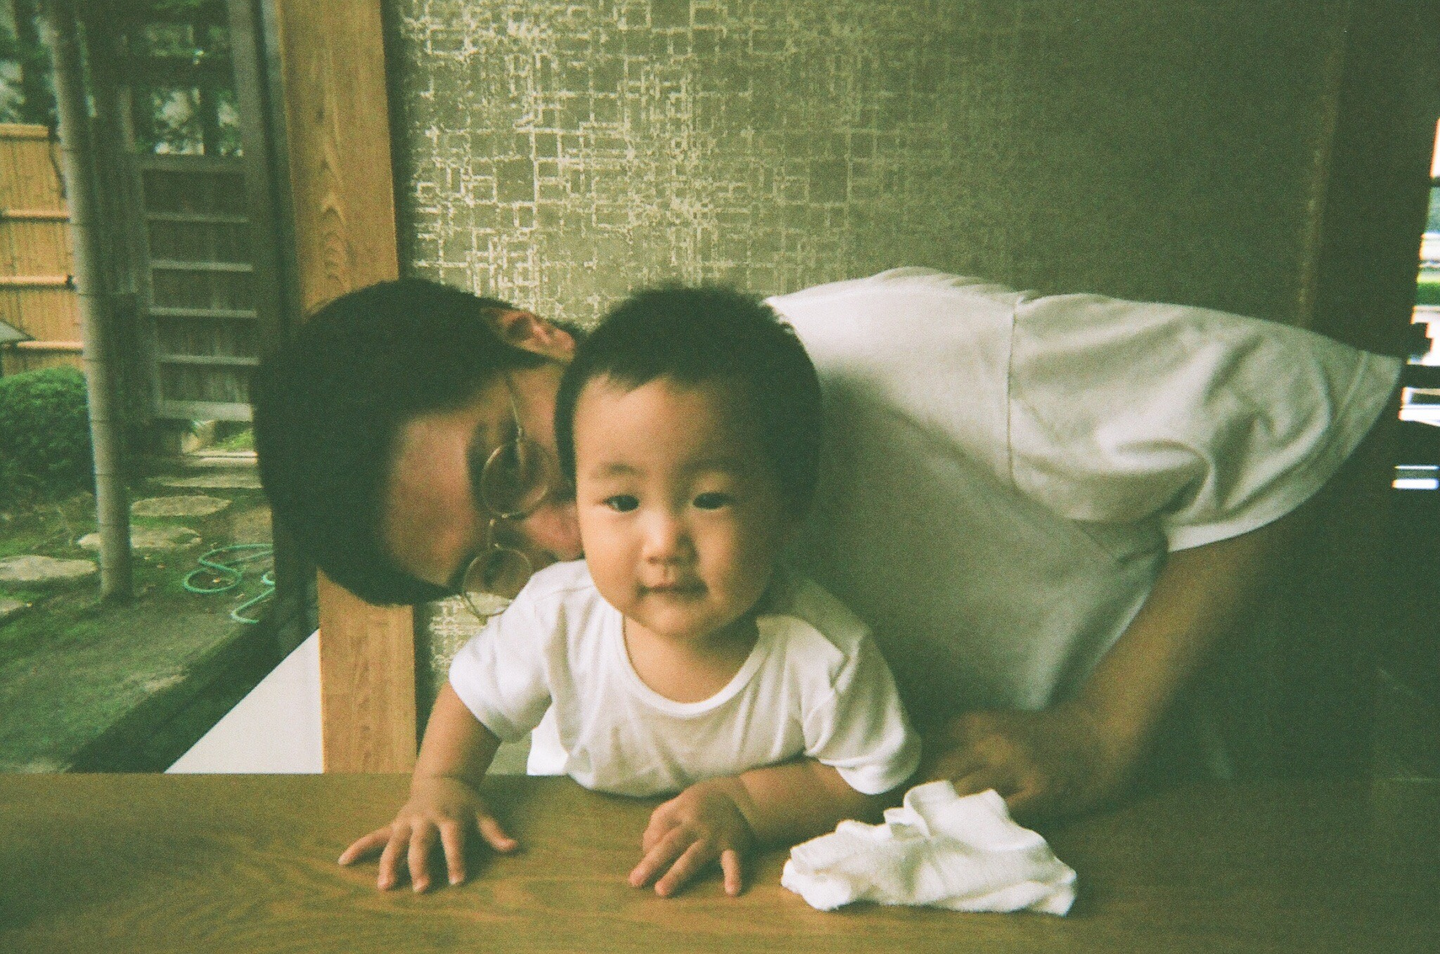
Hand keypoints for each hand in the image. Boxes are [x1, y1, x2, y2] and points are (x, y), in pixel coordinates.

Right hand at [338, 775, 517, 891]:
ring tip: (385, 886)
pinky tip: (344, 860)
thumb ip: (495, 832)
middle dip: (420, 865)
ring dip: (389, 864)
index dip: (456, 860)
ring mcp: (407, 821)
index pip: (453, 840)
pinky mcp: (394, 824)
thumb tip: (514, 848)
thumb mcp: (483, 812)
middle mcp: (426, 818)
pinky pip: (374, 836)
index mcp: (449, 816)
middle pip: (421, 844)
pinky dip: (359, 847)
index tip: (458, 881)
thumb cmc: (465, 802)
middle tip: (421, 888)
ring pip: (395, 843)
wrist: (441, 778)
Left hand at [629, 779, 755, 897]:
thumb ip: (661, 819)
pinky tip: (731, 891)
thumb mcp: (681, 800)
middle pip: (671, 843)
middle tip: (636, 881)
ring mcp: (714, 838)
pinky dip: (734, 876)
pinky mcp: (733, 848)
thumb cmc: (705, 803)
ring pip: (693, 857)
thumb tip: (646, 846)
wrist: (744, 798)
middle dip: (652, 862)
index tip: (644, 859)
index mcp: (681, 811)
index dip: (648, 844)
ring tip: (661, 890)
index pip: (658, 828)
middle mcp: (696, 825)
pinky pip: (733, 863)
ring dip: (677, 874)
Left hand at [922, 701, 1141, 823]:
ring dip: (948, 816)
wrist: (1098, 734)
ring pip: (964, 794)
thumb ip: (962, 745)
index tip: (900, 798)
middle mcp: (990, 742)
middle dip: (922, 800)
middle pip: (937, 774)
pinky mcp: (1040, 791)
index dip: (910, 776)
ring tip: (938, 835)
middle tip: (913, 824)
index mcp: (974, 724)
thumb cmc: (1041, 736)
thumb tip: (921, 774)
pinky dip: (984, 827)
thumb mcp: (995, 726)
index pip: (925, 750)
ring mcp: (1016, 766)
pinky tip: (974, 838)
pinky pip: (1002, 812)